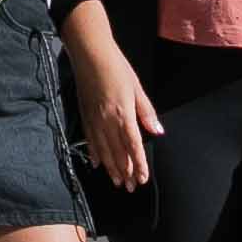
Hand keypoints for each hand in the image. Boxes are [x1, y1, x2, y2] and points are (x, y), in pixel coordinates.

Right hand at [65, 28, 162, 192]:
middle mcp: (107, 121)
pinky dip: (95, 153)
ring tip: (117, 181)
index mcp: (123, 114)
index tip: (142, 178)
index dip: (138, 164)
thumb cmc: (117, 67)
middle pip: (118, 152)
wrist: (90, 54)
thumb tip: (157, 131)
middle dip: (125, 172)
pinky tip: (98, 164)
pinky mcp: (85, 115)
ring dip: (111, 168)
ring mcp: (94, 119)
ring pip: (103, 150)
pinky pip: (90, 140)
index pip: (133, 145)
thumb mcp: (136, 88)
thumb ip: (146, 112)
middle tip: (130, 187)